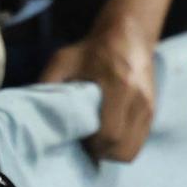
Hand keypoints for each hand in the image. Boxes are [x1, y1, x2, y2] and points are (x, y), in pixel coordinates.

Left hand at [42, 24, 157, 162]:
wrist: (128, 34)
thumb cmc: (92, 49)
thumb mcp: (63, 59)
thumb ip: (47, 84)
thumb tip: (34, 113)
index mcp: (120, 84)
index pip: (109, 135)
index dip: (91, 145)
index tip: (78, 138)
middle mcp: (139, 99)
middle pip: (121, 149)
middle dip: (100, 153)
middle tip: (85, 143)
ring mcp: (148, 106)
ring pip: (131, 151)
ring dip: (112, 152)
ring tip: (96, 140)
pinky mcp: (152, 111)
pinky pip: (138, 143)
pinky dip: (122, 146)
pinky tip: (108, 134)